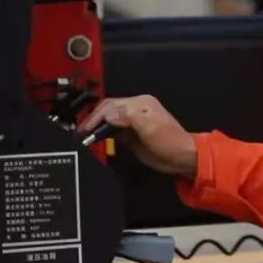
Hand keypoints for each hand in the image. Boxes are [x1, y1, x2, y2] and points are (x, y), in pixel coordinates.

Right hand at [79, 95, 197, 179]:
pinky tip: (97, 139)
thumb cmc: (171, 142)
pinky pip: (113, 130)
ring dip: (97, 126)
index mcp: (140, 104)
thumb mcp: (150, 127)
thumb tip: (109, 114)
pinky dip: (103, 133)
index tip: (86, 128)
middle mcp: (135, 110)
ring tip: (85, 136)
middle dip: (93, 119)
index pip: (112, 105)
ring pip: (109, 119)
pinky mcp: (131, 134)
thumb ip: (129, 117)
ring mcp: (133, 122)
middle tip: (82, 132)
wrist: (181, 158)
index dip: (97, 116)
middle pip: (108, 109)